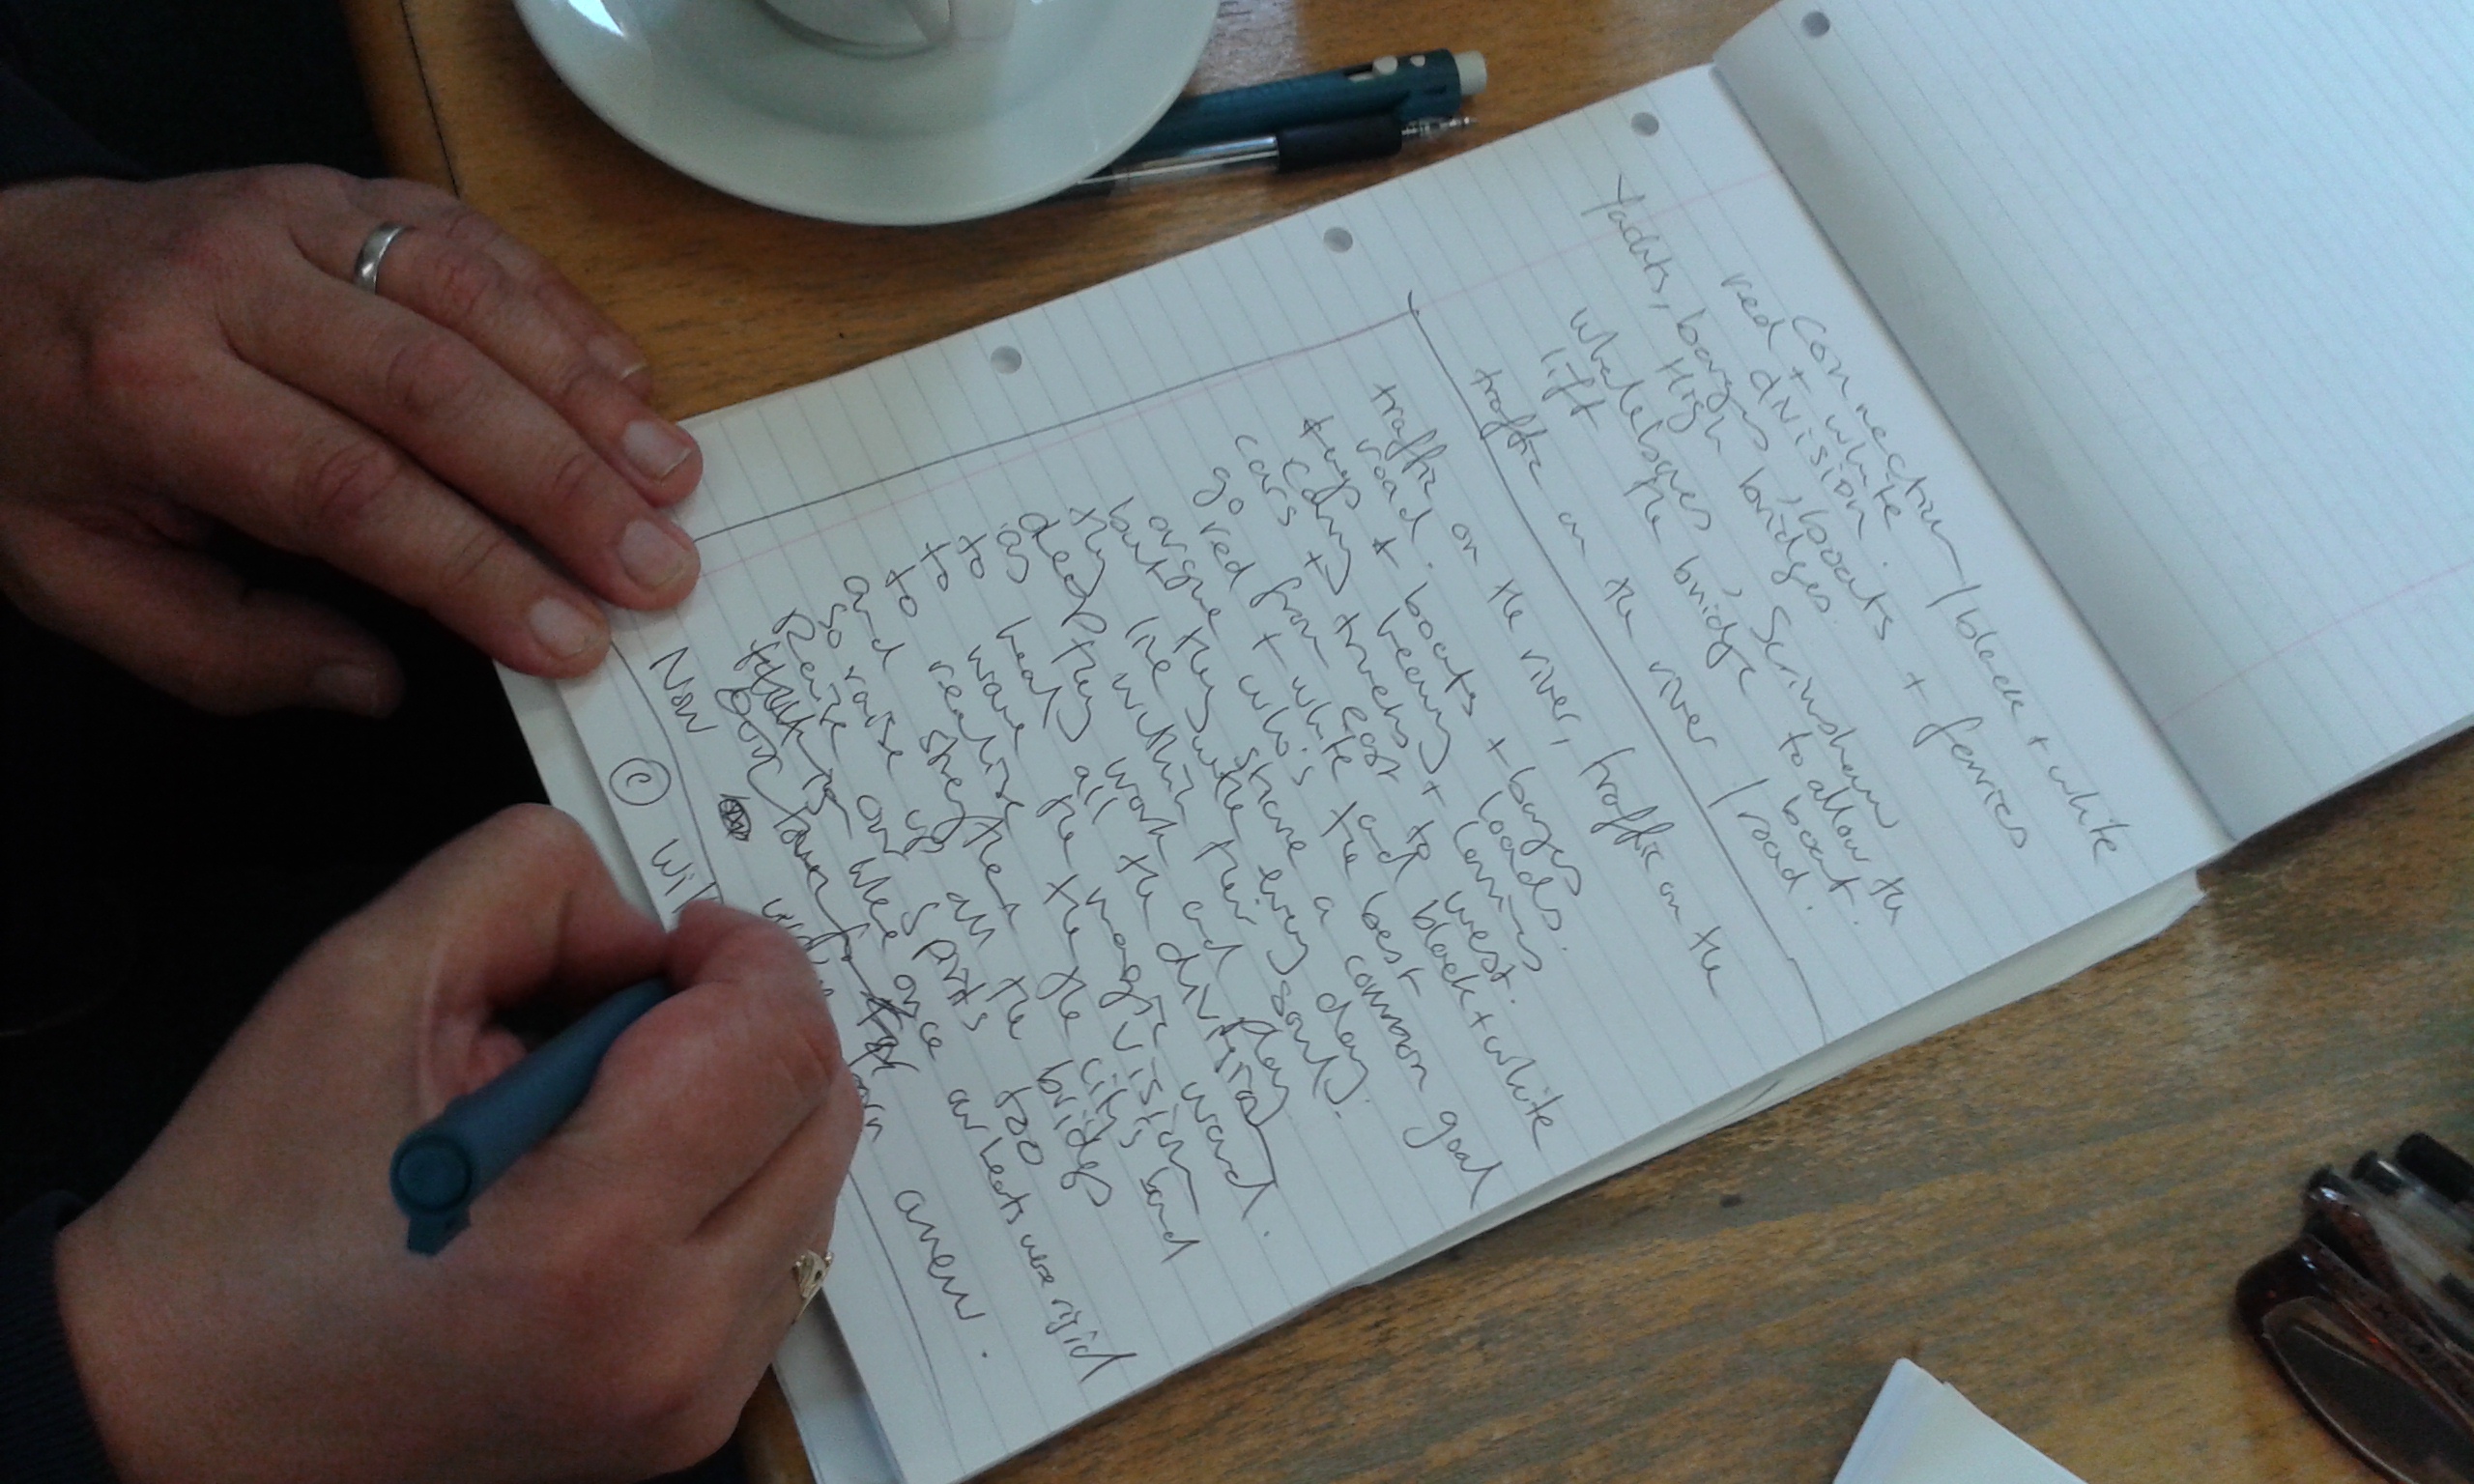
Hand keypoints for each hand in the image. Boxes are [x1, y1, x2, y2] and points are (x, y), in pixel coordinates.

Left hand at [0, 167, 706, 715]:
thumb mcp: (78, 581)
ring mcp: (293, 215)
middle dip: (564, 490)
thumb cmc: (40, 444)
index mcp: (152, 392)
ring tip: (673, 484)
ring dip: (589, 400)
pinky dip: (565, 316)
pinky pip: (473, 240)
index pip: (350, 490)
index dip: (477, 570)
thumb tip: (378, 682)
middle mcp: (226, 282)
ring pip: (471, 299)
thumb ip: (224, 652)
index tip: (574, 642)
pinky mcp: (342, 189)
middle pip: (433, 389)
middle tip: (659, 572)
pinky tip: (633, 389)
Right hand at [51, 807, 862, 1483]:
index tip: (666, 943)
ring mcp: (687, 1402)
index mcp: (592, 1239)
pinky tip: (609, 1188)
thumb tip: (656, 935)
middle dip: (745, 1027)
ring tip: (596, 1115)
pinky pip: (777, 1262)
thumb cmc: (252, 1197)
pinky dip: (726, 1195)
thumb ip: (535, 888)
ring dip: (741, 1112)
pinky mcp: (685, 1433)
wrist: (180, 1404)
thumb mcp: (364, 974)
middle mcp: (669, 1340)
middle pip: (823, 1109)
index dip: (742, 956)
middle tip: (620, 1018)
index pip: (779, 1044)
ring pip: (815, 1183)